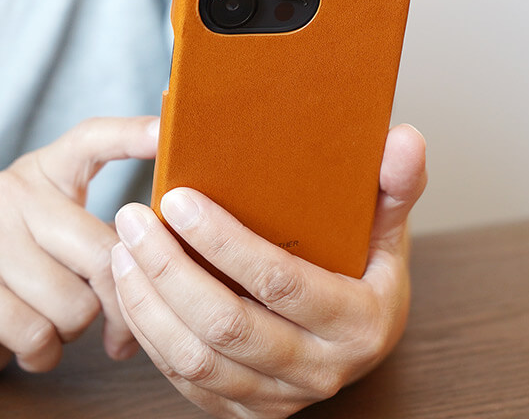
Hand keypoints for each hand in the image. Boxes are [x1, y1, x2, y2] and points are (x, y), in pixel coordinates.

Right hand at [0, 116, 158, 382]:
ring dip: (75, 331)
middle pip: (104, 252)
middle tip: (118, 331)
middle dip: (121, 304)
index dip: (130, 135)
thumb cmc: (19, 272)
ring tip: (53, 323)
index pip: (89, 139)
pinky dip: (44, 354)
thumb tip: (167, 260)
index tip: (165, 130)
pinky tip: (30, 345)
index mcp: (43, 172)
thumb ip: (107, 236)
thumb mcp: (59, 236)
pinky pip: (37, 335)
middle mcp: (9, 193)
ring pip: (76, 304)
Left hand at [111, 124, 426, 417]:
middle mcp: (318, 370)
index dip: (224, 242)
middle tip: (133, 218)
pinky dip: (148, 332)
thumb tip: (405, 138)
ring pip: (195, 358)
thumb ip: (396, 186)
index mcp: (358, 323)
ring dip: (148, 301)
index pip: (280, 282)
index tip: (179, 199)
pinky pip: (183, 378)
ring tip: (123, 248)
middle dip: (170, 267)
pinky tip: (130, 288)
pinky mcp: (242, 410)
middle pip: (226, 325)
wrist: (355, 341)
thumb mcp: (387, 229)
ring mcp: (276, 398)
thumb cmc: (365, 272)